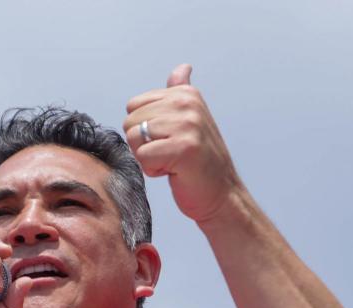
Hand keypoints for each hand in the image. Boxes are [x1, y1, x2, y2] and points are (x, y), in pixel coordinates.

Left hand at [123, 64, 242, 226]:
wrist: (221, 193)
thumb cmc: (200, 161)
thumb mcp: (191, 119)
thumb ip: (180, 93)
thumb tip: (182, 68)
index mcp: (186, 94)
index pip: (134, 105)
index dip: (144, 129)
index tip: (168, 139)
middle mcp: (188, 104)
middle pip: (131, 122)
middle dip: (144, 144)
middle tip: (170, 153)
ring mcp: (187, 125)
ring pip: (135, 139)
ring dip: (148, 158)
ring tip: (173, 161)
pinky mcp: (183, 148)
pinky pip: (143, 157)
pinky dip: (154, 170)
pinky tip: (175, 171)